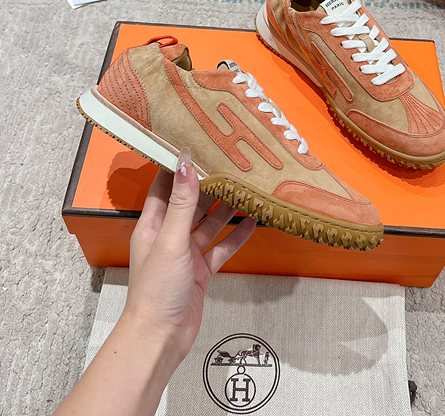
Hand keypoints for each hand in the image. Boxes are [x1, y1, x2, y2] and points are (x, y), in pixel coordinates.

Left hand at [122, 147, 255, 368]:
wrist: (161, 337)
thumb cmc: (157, 288)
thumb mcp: (170, 240)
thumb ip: (181, 204)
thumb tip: (186, 164)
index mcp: (152, 224)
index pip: (165, 186)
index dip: (179, 167)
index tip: (198, 146)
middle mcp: (168, 235)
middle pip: (191, 203)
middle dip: (209, 185)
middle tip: (232, 164)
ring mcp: (186, 253)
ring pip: (209, 224)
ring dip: (226, 209)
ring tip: (247, 188)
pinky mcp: (201, 271)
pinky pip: (221, 248)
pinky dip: (235, 236)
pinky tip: (253, 223)